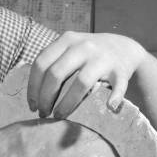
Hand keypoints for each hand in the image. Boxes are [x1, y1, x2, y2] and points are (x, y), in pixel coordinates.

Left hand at [26, 31, 147, 118]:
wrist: (125, 48)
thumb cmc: (88, 55)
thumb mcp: (69, 49)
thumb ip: (52, 63)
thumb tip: (32, 95)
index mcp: (66, 40)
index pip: (41, 64)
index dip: (33, 88)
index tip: (32, 106)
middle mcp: (83, 46)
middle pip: (56, 74)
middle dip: (46, 98)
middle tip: (44, 114)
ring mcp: (102, 57)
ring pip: (81, 83)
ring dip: (67, 104)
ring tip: (60, 116)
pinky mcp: (120, 70)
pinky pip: (117, 86)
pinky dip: (114, 98)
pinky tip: (108, 107)